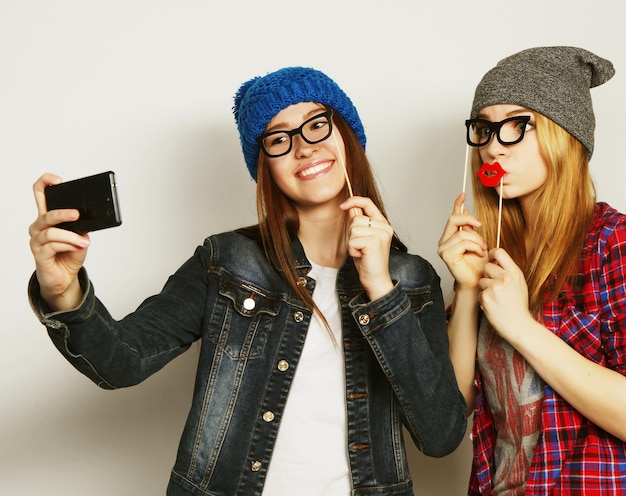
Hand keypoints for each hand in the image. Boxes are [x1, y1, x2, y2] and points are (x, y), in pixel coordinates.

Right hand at [28, 173, 89, 309]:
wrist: (66, 277)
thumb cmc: (71, 254)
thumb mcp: (80, 236)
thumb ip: (81, 226)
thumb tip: (88, 219)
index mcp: (48, 217)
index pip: (40, 194)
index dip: (45, 183)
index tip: (58, 180)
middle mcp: (39, 226)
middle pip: (46, 213)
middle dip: (62, 213)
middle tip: (76, 214)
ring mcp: (37, 240)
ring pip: (51, 232)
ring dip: (71, 236)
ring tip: (84, 241)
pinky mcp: (39, 254)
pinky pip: (52, 246)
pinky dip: (68, 245)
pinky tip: (77, 247)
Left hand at [340, 196, 393, 300]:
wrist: (376, 279)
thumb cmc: (368, 260)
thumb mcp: (362, 238)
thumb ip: (359, 223)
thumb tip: (350, 209)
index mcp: (383, 224)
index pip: (368, 203)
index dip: (354, 201)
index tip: (342, 205)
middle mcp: (385, 227)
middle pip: (356, 219)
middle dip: (352, 234)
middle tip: (361, 247)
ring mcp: (381, 234)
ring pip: (353, 230)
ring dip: (352, 243)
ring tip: (361, 252)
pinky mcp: (374, 242)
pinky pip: (353, 240)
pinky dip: (353, 250)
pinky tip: (361, 256)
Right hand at [437, 193, 487, 290]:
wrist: (478, 281)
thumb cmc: (478, 265)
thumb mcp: (477, 241)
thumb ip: (469, 228)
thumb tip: (466, 210)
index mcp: (450, 236)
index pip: (452, 216)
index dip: (457, 204)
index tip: (463, 194)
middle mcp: (444, 241)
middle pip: (453, 219)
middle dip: (469, 219)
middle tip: (480, 224)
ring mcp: (443, 248)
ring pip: (461, 232)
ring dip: (477, 239)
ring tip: (482, 249)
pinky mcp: (446, 255)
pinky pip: (462, 242)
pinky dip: (474, 246)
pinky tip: (478, 253)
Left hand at [478, 248, 533, 340]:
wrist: (518, 326)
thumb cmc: (518, 306)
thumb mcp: (519, 284)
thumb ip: (508, 271)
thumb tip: (495, 259)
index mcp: (515, 273)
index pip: (499, 252)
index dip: (492, 254)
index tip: (491, 260)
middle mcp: (505, 278)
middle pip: (487, 266)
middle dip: (488, 275)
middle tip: (496, 287)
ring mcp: (495, 287)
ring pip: (481, 280)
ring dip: (485, 288)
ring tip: (496, 298)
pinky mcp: (486, 297)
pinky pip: (480, 292)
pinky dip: (484, 299)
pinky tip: (493, 305)